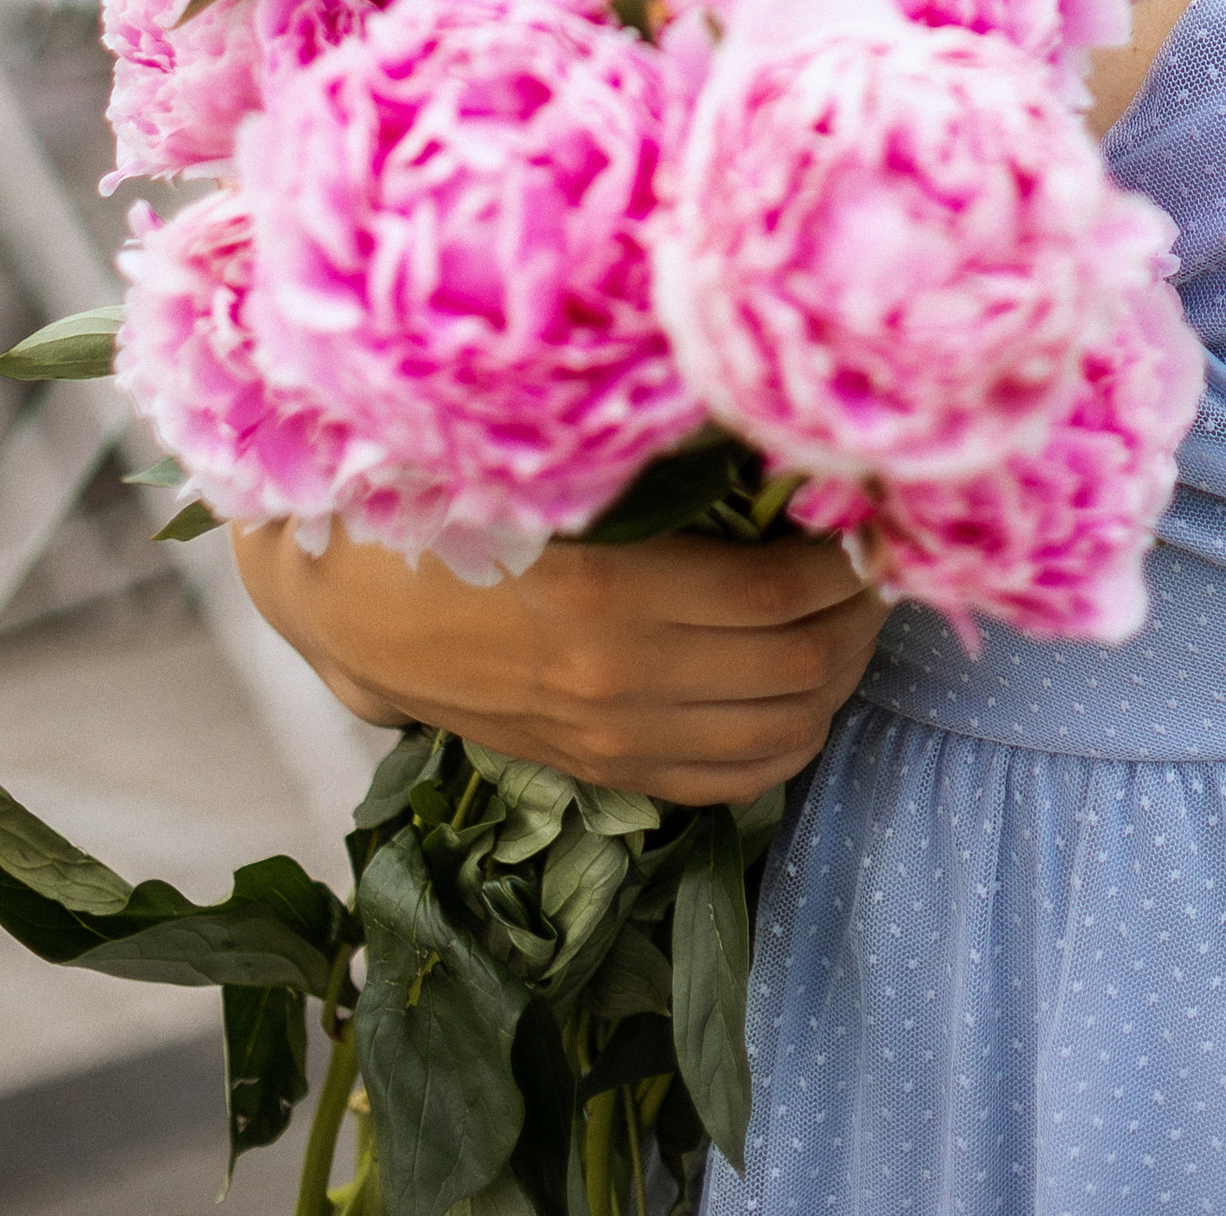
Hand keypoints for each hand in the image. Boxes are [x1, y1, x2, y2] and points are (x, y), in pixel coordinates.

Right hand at [233, 520, 884, 804]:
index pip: (782, 591)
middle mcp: (621, 680)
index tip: (873, 516)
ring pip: (781, 733)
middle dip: (861, 619)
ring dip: (839, 682)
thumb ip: (657, 465)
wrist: (345, 602)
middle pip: (801, 667)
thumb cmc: (450, 504)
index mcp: (612, 592)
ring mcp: (611, 736)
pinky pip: (729, 782)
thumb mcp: (553, 469)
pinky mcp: (598, 768)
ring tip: (853, 624)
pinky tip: (807, 694)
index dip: (848, 559)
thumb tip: (777, 444)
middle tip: (880, 568)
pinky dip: (789, 743)